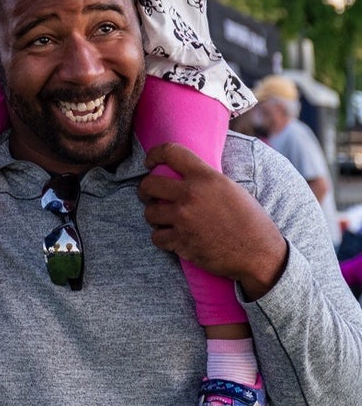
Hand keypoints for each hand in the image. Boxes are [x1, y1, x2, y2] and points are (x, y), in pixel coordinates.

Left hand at [139, 144, 287, 300]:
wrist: (259, 253)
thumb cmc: (249, 219)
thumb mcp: (229, 187)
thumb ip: (204, 178)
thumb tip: (183, 172)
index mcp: (205, 176)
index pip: (170, 152)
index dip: (154, 154)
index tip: (149, 162)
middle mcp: (191, 195)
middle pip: (149, 184)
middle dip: (146, 190)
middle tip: (150, 195)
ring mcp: (184, 219)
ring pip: (149, 213)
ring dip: (154, 215)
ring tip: (163, 218)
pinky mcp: (182, 243)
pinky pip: (156, 237)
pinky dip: (162, 238)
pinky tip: (172, 237)